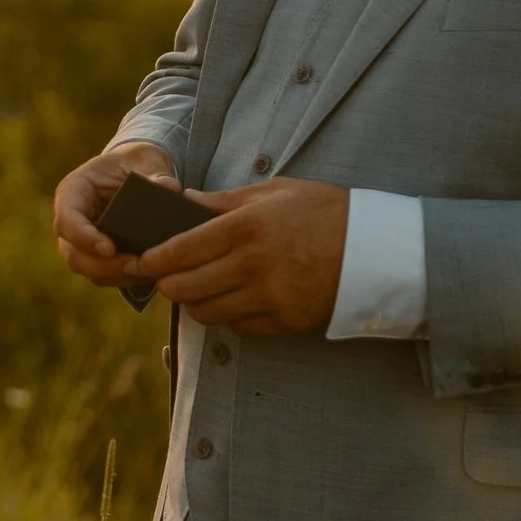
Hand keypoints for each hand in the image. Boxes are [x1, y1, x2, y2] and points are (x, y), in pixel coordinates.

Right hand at [52, 140, 178, 285]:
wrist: (136, 172)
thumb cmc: (135, 162)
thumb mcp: (145, 160)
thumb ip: (155, 172)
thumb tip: (170, 188)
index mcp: (74, 191)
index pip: (67, 220)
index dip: (83, 237)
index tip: (109, 248)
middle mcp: (72, 221)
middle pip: (74, 254)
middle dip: (104, 266)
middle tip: (136, 265)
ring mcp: (82, 242)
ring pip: (89, 270)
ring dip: (117, 276)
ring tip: (148, 271)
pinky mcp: (98, 257)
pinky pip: (106, 275)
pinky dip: (126, 278)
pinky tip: (151, 273)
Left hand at [134, 178, 349, 335]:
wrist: (377, 249)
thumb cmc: (324, 212)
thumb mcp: (274, 193)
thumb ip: (222, 202)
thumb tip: (180, 203)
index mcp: (246, 228)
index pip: (180, 251)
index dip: (153, 259)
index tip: (143, 259)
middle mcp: (252, 266)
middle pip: (184, 288)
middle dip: (168, 283)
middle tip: (166, 275)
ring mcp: (268, 298)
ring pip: (206, 313)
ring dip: (195, 302)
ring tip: (197, 286)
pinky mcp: (284, 322)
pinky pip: (237, 327)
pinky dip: (228, 316)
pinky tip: (233, 298)